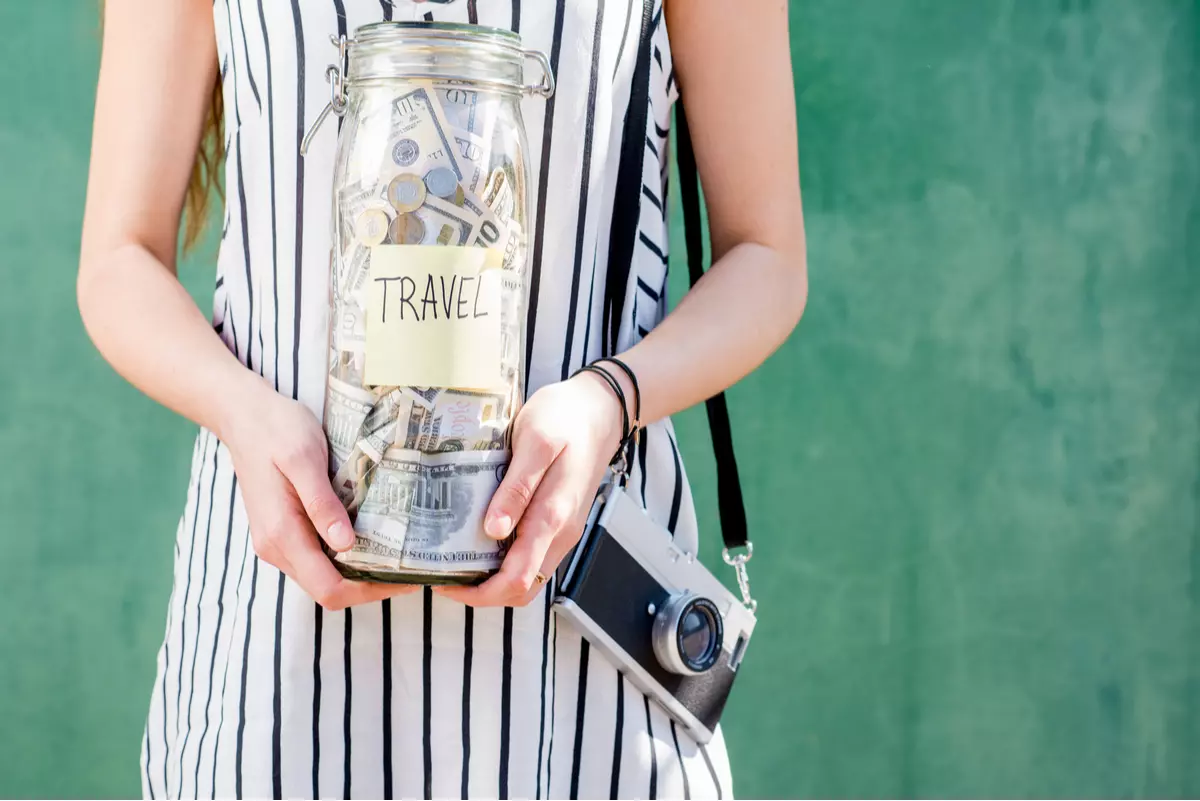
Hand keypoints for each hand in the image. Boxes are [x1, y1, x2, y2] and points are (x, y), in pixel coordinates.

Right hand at [221, 383, 418, 609]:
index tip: (404, 578)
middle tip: (409, 566)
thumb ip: (321, 502)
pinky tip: (370, 537)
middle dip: (369, 585)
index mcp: (281, 534)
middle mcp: (275, 547)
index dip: (368, 591)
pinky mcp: (283, 531)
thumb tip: (344, 543)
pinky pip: (316, 557)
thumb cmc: (276, 429)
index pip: (328, 588)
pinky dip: (345, 556)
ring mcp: (277, 541)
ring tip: (396, 553)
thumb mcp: (304, 457)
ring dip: (358, 572)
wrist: (244, 416)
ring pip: (322, 576)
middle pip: (327, 589)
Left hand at [436, 371, 625, 606]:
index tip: (445, 580)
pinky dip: (504, 559)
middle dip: (481, 592)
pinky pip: (531, 555)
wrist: (600, 408)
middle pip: (521, 589)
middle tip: (444, 572)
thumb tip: (494, 531)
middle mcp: (561, 533)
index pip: (517, 580)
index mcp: (553, 517)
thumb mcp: (536, 442)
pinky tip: (479, 537)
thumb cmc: (565, 418)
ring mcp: (562, 530)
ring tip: (455, 556)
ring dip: (492, 577)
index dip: (479, 592)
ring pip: (527, 575)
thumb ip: (517, 488)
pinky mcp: (559, 521)